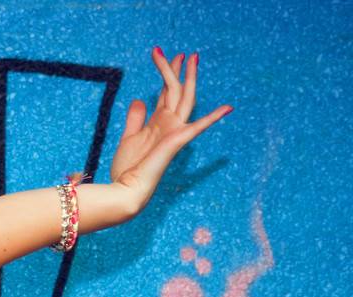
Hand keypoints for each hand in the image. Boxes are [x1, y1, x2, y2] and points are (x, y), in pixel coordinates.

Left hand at [108, 48, 232, 215]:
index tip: (164, 56)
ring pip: (183, 98)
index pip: (166, 93)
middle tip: (182, 52)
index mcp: (158, 124)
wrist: (124, 190)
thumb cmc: (126, 170)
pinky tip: (228, 108)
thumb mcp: (128, 138)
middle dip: (177, 70)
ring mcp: (174, 132)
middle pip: (176, 91)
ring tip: (189, 56)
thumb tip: (140, 99)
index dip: (167, 74)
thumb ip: (135, 119)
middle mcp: (168, 125)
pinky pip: (198, 127)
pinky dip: (213, 118)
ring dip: (186, 77)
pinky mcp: (177, 141)